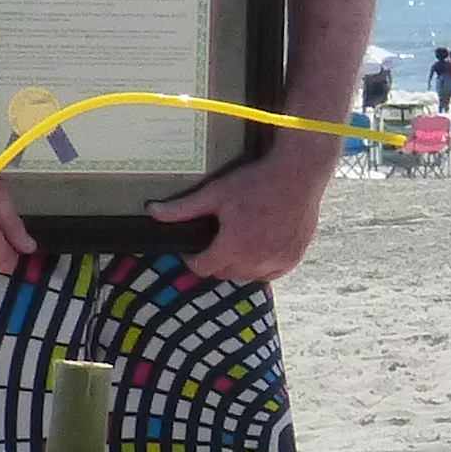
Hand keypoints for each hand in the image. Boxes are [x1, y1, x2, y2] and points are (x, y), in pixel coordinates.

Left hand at [147, 140, 335, 282]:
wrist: (299, 175)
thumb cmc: (256, 181)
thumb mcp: (216, 193)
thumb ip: (183, 208)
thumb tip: (152, 211)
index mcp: (233, 247)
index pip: (203, 269)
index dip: (194, 259)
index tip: (195, 249)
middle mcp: (256, 261)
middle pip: (224, 274)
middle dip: (217, 261)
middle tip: (218, 240)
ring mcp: (277, 262)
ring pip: (247, 276)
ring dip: (239, 265)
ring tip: (238, 242)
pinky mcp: (292, 259)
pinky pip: (270, 273)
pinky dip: (262, 265)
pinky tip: (259, 247)